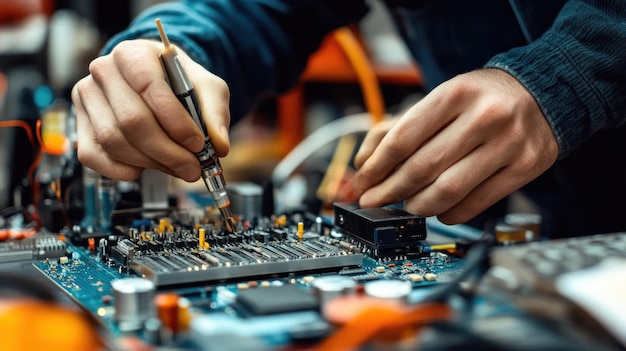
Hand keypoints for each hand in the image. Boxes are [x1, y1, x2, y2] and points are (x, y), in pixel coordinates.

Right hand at [71, 39, 230, 181]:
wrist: (157, 81)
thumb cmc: (180, 82)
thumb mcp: (207, 88)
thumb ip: (216, 113)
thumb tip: (218, 146)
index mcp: (133, 54)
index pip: (149, 87)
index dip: (176, 121)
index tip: (198, 143)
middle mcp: (103, 71)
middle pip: (131, 121)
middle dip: (167, 152)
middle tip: (192, 168)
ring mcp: (87, 98)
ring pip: (114, 142)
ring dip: (150, 163)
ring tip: (176, 167)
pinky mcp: (80, 125)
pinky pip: (94, 156)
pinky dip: (122, 170)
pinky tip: (146, 168)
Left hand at [353, 68, 558, 223]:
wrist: (543, 94)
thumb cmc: (481, 99)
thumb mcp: (441, 98)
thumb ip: (397, 126)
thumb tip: (363, 164)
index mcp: (454, 93)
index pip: (402, 139)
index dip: (377, 167)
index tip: (363, 182)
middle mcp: (483, 116)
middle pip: (422, 168)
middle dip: (390, 191)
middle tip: (374, 201)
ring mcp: (508, 144)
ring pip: (447, 190)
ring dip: (417, 206)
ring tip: (406, 207)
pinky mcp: (525, 168)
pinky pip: (476, 204)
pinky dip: (449, 213)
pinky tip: (438, 211)